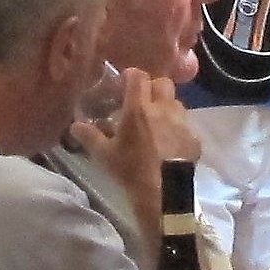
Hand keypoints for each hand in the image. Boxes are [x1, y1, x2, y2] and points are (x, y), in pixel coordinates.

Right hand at [70, 70, 195, 225]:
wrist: (163, 193)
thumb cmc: (130, 170)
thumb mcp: (104, 155)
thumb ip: (89, 136)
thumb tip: (74, 125)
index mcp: (139, 108)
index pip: (138, 76)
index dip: (130, 76)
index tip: (123, 84)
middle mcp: (163, 109)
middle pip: (163, 83)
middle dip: (152, 88)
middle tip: (141, 102)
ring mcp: (182, 123)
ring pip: (176, 103)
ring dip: (166, 107)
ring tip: (156, 123)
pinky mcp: (194, 138)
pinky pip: (186, 125)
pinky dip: (177, 128)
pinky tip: (169, 144)